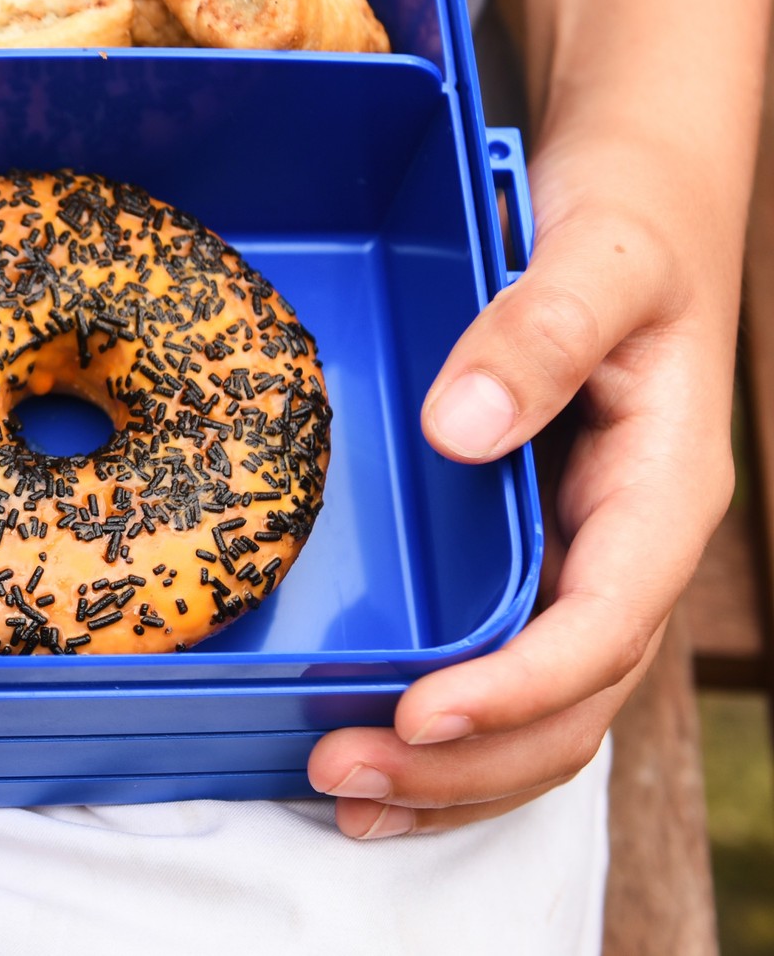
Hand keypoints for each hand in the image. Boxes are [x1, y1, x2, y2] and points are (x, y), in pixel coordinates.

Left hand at [306, 124, 736, 835]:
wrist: (636, 205)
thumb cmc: (624, 228)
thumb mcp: (596, 261)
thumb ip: (535, 334)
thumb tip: (457, 426)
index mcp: (661, 495)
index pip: (604, 625)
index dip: (518, 685)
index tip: (422, 713)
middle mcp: (627, 549)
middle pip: (570, 702)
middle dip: (464, 759)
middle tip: (339, 772)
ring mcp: (585, 563)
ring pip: (542, 713)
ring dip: (451, 771)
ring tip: (343, 796)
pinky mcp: (537, 557)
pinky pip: (507, 668)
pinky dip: (449, 729)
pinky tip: (374, 753)